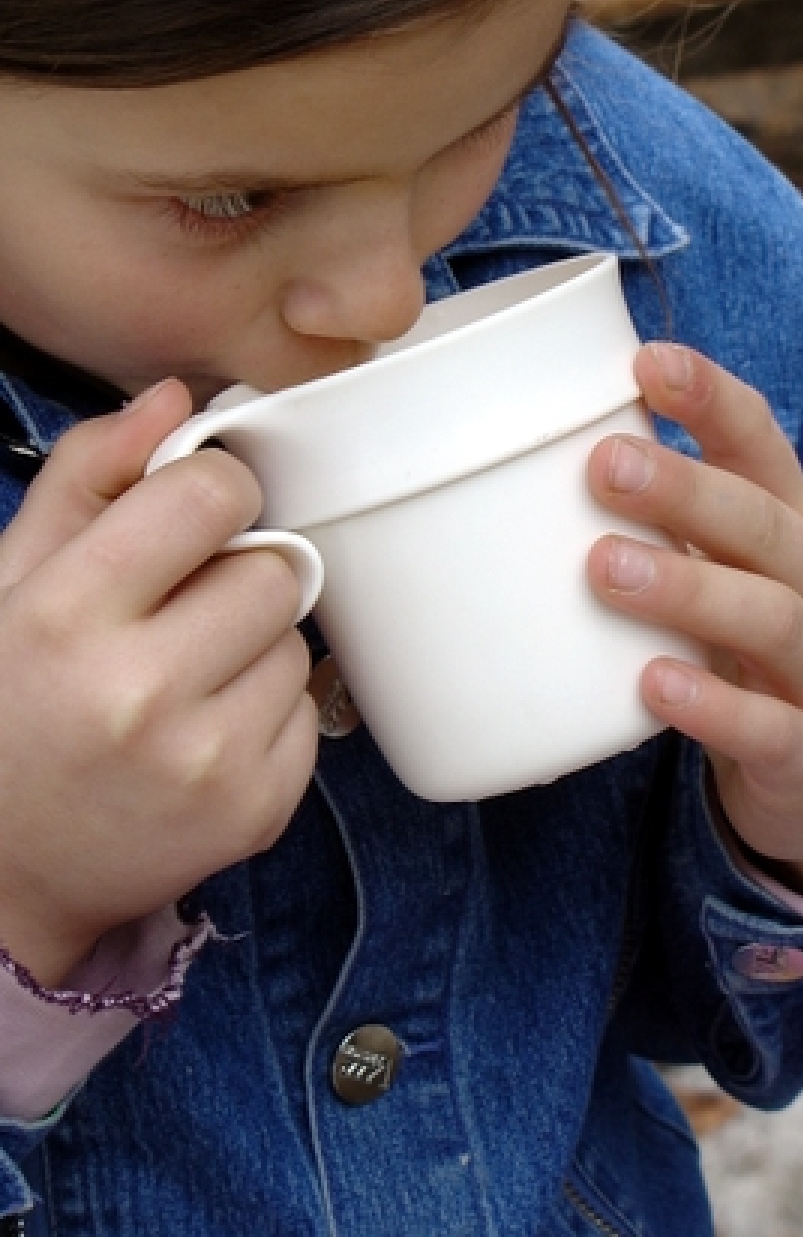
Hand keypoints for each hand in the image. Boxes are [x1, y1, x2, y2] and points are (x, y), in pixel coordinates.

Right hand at [0, 380, 316, 984]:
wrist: (8, 866)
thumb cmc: (8, 707)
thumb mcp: (11, 579)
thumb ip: (88, 476)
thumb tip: (176, 400)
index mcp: (67, 615)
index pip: (212, 495)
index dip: (213, 491)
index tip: (195, 514)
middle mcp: (140, 692)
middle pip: (272, 567)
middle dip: (236, 572)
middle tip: (184, 609)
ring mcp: (207, 761)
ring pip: (297, 640)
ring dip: (254, 644)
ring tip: (185, 678)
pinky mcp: (258, 811)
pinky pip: (309, 709)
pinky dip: (269, 710)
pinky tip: (205, 730)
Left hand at [587, 343, 802, 904]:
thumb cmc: (749, 644)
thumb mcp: (726, 570)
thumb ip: (658, 523)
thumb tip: (516, 467)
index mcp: (794, 525)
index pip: (764, 446)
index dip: (713, 400)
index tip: (647, 360)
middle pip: (765, 525)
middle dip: (687, 489)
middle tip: (603, 464)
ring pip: (771, 618)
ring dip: (688, 589)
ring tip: (604, 568)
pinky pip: (769, 729)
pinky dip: (713, 706)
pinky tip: (652, 685)